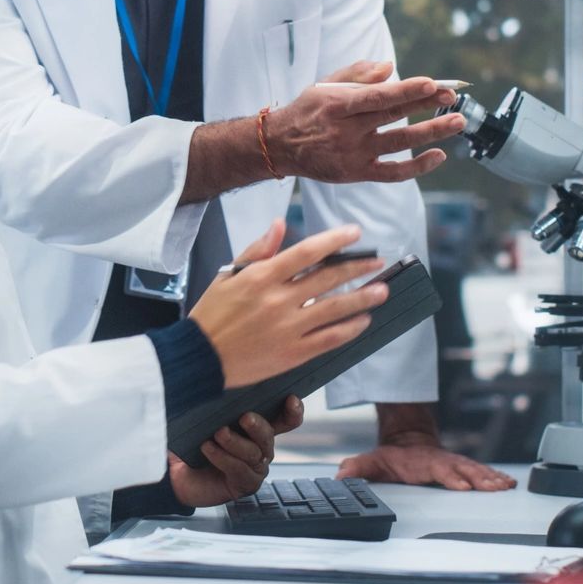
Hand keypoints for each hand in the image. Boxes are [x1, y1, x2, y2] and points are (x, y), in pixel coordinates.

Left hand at [168, 396, 305, 507]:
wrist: (175, 473)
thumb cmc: (193, 440)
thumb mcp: (203, 418)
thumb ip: (215, 403)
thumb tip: (213, 380)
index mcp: (257, 427)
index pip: (285, 419)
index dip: (293, 410)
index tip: (291, 398)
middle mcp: (261, 447)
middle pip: (268, 435)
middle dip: (258, 425)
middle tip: (245, 417)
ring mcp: (255, 467)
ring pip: (253, 453)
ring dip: (236, 442)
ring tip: (219, 433)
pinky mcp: (244, 484)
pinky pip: (239, 470)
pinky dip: (223, 458)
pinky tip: (208, 447)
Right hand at [188, 222, 389, 387]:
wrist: (201, 358)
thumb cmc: (212, 314)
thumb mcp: (228, 275)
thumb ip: (256, 250)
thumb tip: (280, 225)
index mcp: (261, 277)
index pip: (306, 252)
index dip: (334, 240)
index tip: (355, 232)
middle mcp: (279, 300)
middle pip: (327, 279)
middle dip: (357, 268)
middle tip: (378, 261)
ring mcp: (288, 328)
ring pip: (334, 309)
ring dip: (362, 299)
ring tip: (382, 290)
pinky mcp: (293, 353)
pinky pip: (328, 339)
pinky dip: (349, 329)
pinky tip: (362, 321)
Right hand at [266, 61, 465, 183]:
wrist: (281, 146)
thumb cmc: (307, 110)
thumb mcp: (324, 85)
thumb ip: (357, 74)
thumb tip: (390, 67)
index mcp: (337, 104)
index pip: (378, 96)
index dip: (407, 90)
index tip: (432, 84)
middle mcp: (346, 130)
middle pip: (393, 117)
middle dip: (427, 105)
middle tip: (453, 97)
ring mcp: (353, 154)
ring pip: (399, 143)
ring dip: (431, 133)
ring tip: (457, 122)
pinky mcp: (357, 173)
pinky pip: (392, 173)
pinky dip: (417, 167)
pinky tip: (438, 156)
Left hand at [336, 435, 516, 491]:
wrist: (407, 440)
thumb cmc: (392, 457)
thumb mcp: (371, 461)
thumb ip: (357, 468)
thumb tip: (341, 475)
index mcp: (423, 463)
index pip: (439, 470)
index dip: (451, 477)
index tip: (463, 486)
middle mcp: (442, 462)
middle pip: (463, 470)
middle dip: (479, 479)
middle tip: (494, 488)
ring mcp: (454, 463)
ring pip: (475, 470)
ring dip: (491, 478)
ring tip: (506, 486)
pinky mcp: (462, 467)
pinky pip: (481, 471)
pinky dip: (495, 476)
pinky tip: (508, 484)